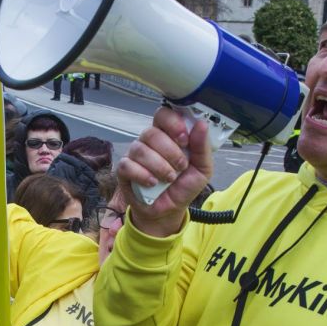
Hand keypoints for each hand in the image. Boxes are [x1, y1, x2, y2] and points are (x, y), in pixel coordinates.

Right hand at [116, 106, 213, 236]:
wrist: (169, 210)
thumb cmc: (183, 186)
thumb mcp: (202, 169)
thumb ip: (202, 147)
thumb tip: (201, 124)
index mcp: (168, 135)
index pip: (163, 115)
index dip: (172, 123)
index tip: (184, 139)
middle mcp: (149, 141)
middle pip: (151, 132)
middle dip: (170, 151)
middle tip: (180, 166)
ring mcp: (134, 155)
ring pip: (140, 149)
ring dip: (159, 166)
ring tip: (169, 179)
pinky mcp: (124, 170)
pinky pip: (127, 165)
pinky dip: (143, 175)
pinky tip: (152, 183)